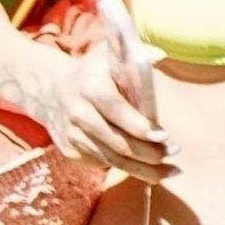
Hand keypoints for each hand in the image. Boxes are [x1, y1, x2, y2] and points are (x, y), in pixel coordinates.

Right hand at [39, 45, 176, 184]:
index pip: (117, 110)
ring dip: (144, 169)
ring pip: (112, 160)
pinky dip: (128, 169)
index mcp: (89, 86)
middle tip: (175, 153)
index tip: (165, 136)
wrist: (50, 89)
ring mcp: (72, 135)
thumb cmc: (93, 70)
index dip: (141, 127)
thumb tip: (159, 55)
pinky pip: (103, 163)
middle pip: (118, 142)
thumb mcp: (108, 53)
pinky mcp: (70, 151)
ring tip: (170, 171)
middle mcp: (78, 112)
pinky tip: (150, 170)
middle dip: (150, 153)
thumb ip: (133, 53)